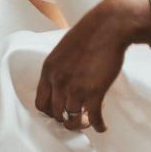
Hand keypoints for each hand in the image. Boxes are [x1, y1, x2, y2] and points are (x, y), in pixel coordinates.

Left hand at [35, 0, 147, 132]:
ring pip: (72, 119)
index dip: (50, 111)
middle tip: (76, 116)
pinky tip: (102, 126)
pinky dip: (98, 125)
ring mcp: (76, 89)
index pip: (41, 103)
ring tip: (88, 120)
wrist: (109, 26)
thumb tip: (65, 82)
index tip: (60, 112)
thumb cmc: (90, 33)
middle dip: (65, 118)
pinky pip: (93, 118)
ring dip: (81, 122)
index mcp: (49, 69)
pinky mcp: (95, 92)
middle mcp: (58, 82)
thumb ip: (60, 67)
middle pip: (55, 114)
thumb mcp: (64, 49)